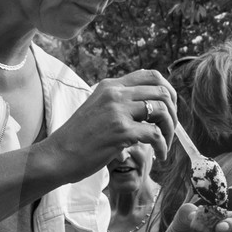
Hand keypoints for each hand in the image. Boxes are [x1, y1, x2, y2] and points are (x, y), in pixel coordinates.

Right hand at [43, 70, 177, 181]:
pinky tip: (160, 156)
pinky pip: (155, 135)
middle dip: (173, 112)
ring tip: (165, 144)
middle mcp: (115, 93)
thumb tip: (150, 106)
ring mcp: (117, 111)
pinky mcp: (121, 131)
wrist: (57, 156)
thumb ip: (120, 103)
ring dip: (170, 130)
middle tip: (170, 130)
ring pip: (162, 111)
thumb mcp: (98, 109)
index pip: (151, 75)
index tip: (170, 108)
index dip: (168, 90)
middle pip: (162, 91)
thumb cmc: (79, 138)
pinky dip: (163, 146)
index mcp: (110, 86)